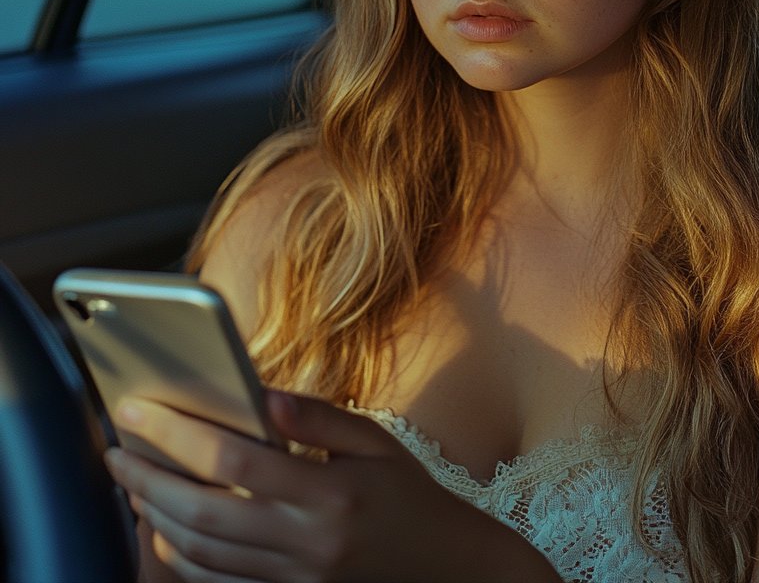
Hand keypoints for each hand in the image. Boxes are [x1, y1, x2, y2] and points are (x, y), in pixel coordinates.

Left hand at [104, 391, 558, 582]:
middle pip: (203, 511)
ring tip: (134, 484)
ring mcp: (293, 578)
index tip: (140, 410)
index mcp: (329, 492)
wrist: (443, 567)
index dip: (179, 432)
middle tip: (115, 451)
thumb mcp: (377, 441)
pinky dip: (180, 559)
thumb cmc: (409, 494)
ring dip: (156, 518)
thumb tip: (258, 394)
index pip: (236, 458)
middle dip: (148, 479)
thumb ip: (317, 418)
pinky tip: (164, 532)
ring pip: (202, 554)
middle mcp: (305, 540)